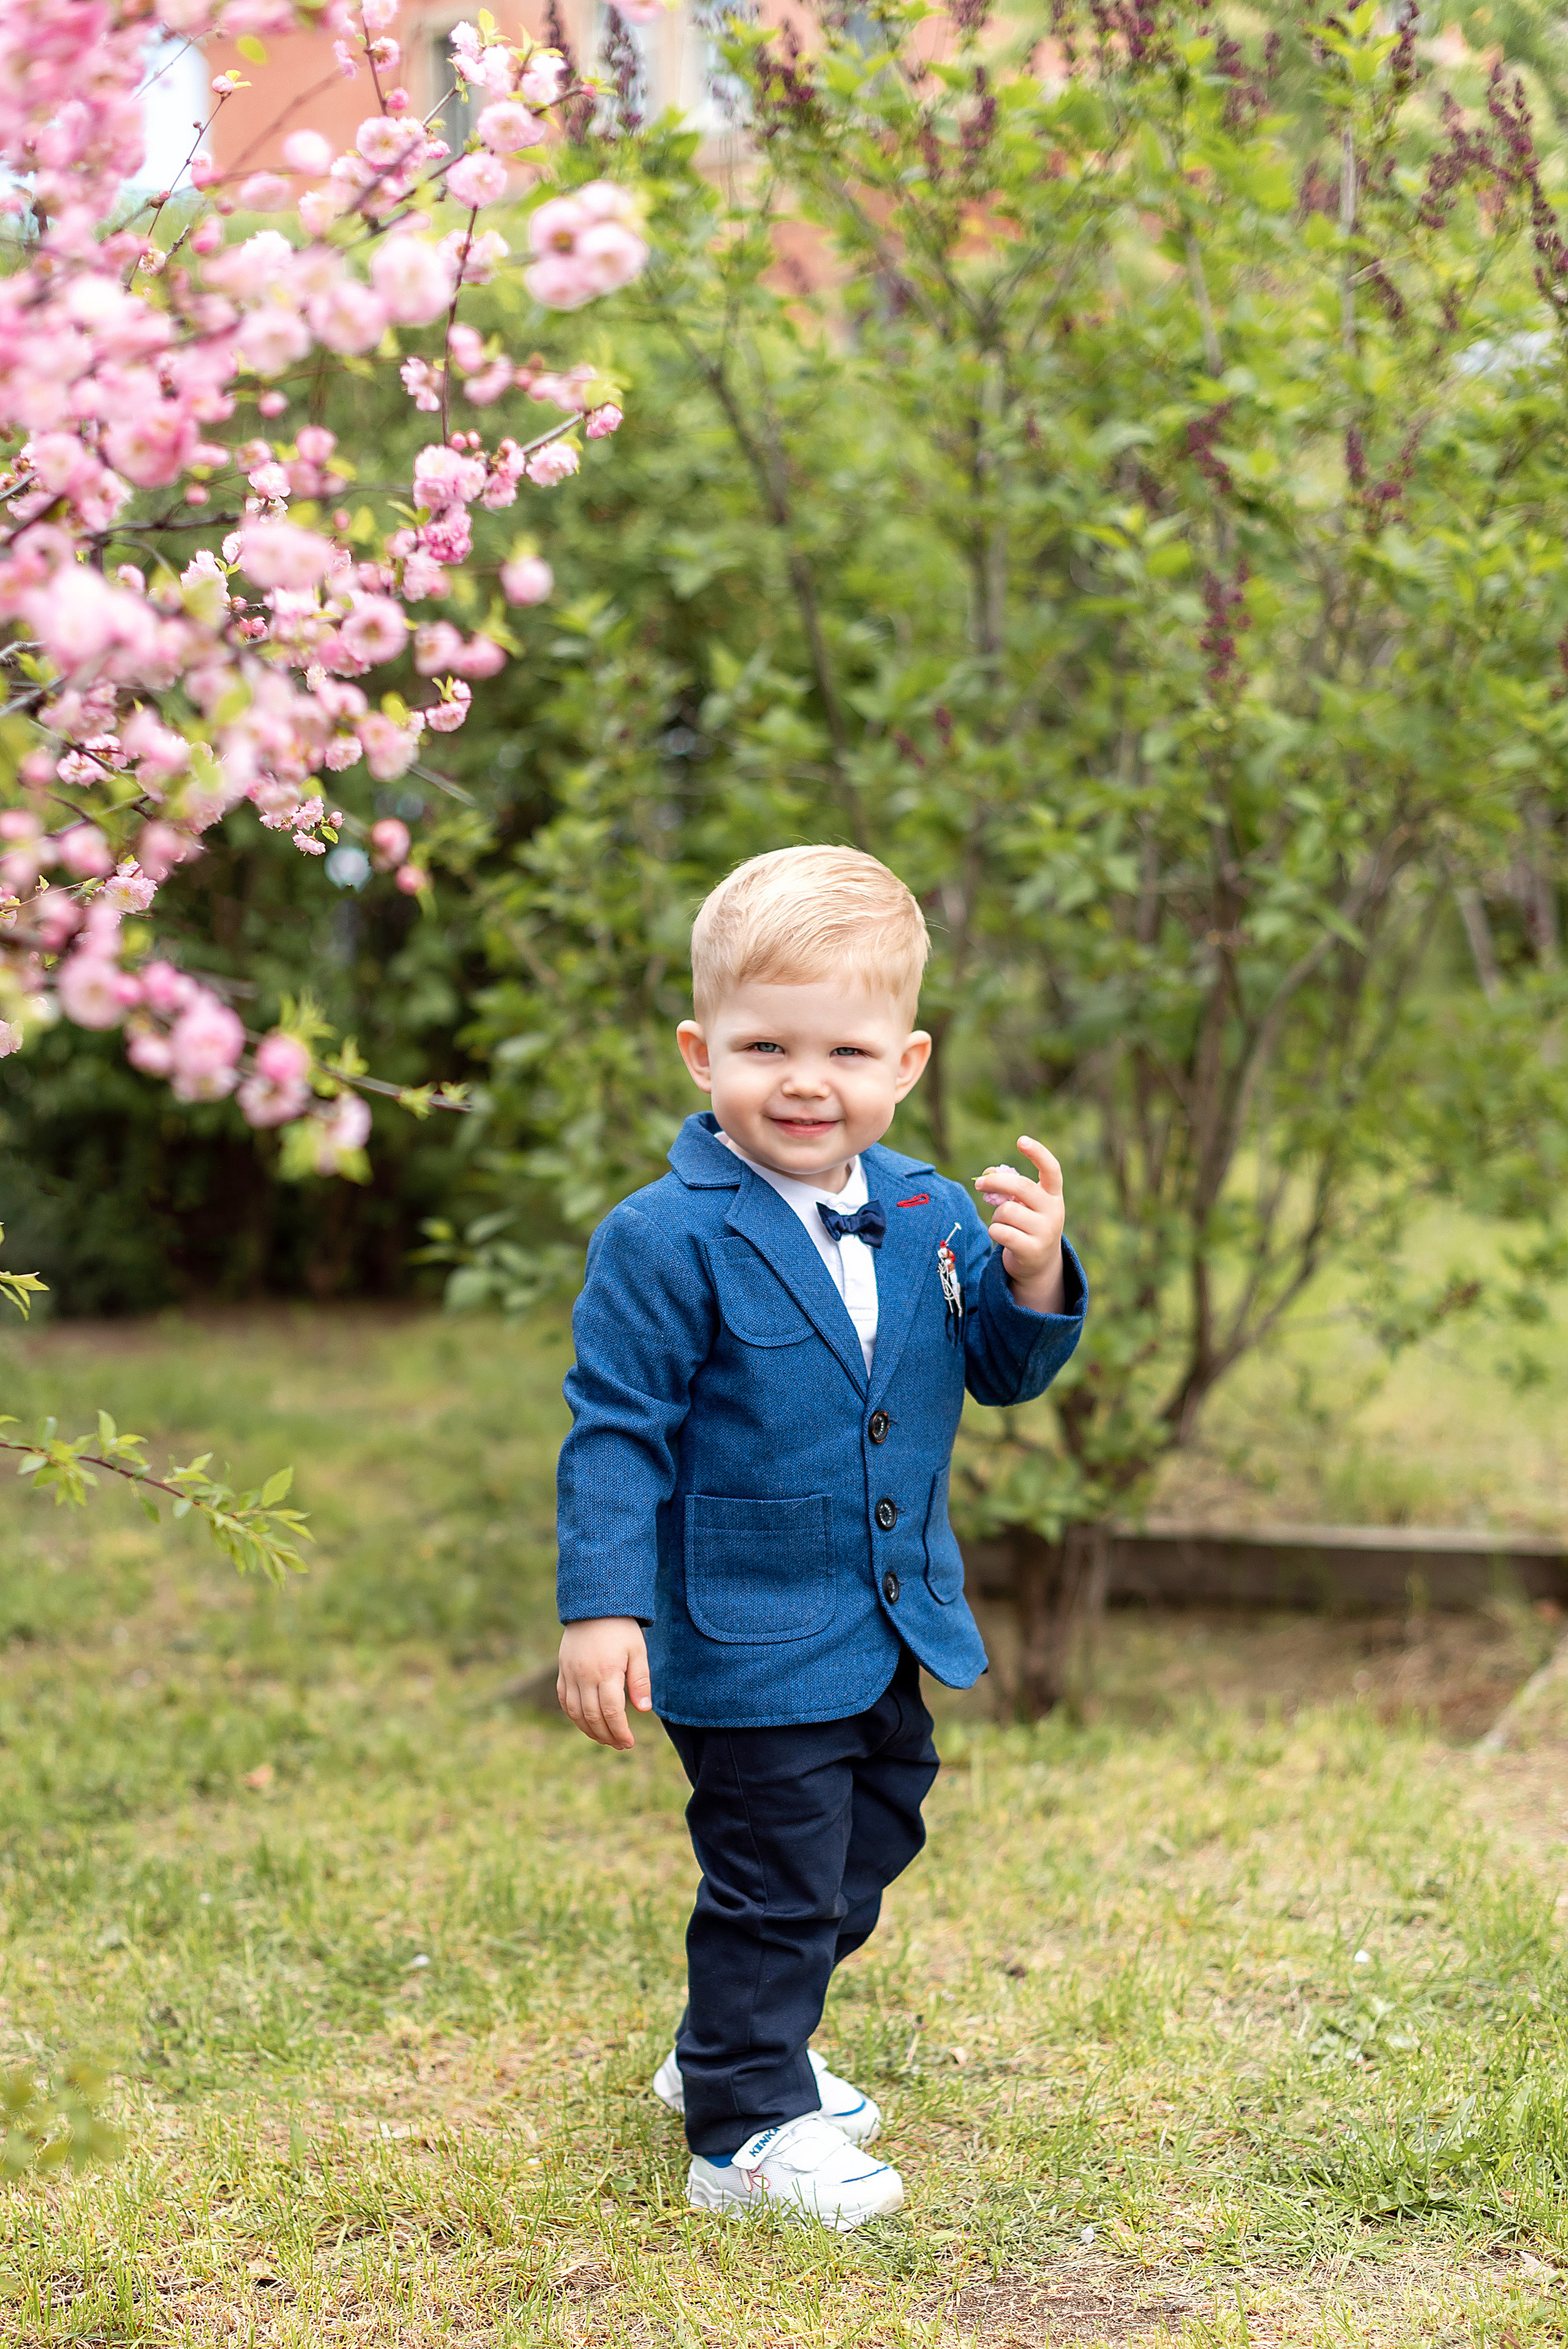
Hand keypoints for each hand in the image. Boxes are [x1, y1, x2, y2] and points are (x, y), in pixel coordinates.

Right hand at [557, 1616, 651, 1750]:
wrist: (594, 1606)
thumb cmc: (621, 1628)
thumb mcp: (637, 1651)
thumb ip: (640, 1681)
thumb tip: (643, 1710)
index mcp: (607, 1671)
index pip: (612, 1712)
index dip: (620, 1731)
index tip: (630, 1742)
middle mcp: (585, 1676)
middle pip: (593, 1717)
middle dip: (607, 1736)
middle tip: (620, 1744)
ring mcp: (571, 1674)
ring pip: (575, 1713)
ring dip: (590, 1730)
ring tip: (605, 1739)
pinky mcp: (563, 1671)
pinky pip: (564, 1701)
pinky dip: (574, 1716)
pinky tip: (586, 1723)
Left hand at [976, 1135, 1066, 1314]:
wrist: (1039, 1264)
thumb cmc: (1027, 1225)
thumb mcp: (1024, 1204)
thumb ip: (1009, 1186)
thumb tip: (986, 1175)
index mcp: (1053, 1195)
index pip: (1051, 1169)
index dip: (1038, 1153)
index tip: (1021, 1140)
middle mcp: (1054, 1211)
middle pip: (1020, 1187)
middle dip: (995, 1182)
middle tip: (979, 1184)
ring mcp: (1045, 1231)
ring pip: (1006, 1211)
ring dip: (996, 1216)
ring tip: (1002, 1224)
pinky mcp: (1032, 1250)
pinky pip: (1000, 1232)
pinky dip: (994, 1231)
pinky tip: (1002, 1237)